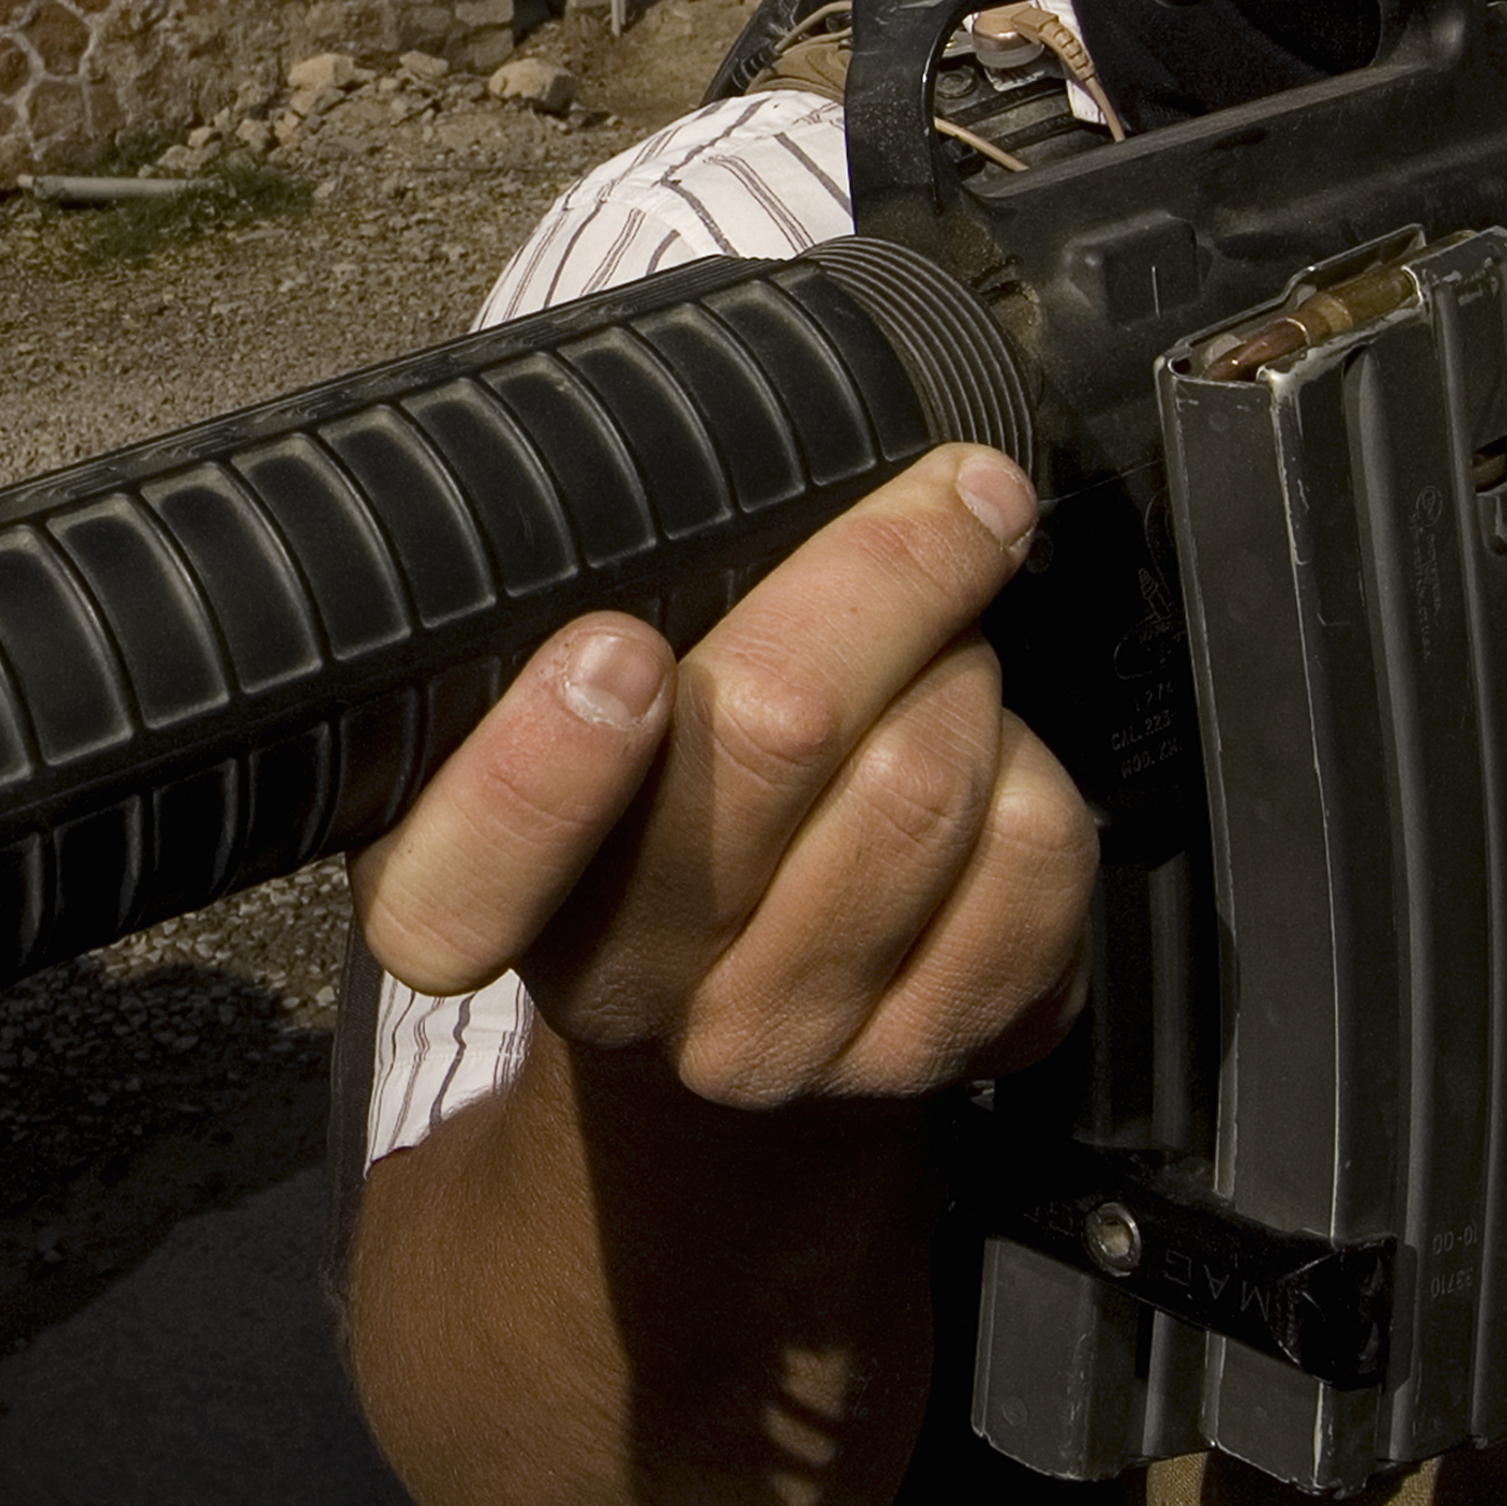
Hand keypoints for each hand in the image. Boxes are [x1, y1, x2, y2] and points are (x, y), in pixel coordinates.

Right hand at [353, 445, 1096, 1109]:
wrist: (721, 1015)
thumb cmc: (633, 808)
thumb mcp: (528, 714)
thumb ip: (556, 618)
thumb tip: (697, 455)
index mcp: (478, 898)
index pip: (471, 876)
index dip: (544, 769)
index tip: (615, 652)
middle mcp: (626, 991)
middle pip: (774, 738)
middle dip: (886, 572)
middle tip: (938, 504)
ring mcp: (787, 1034)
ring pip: (927, 777)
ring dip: (966, 666)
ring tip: (938, 656)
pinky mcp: (935, 1050)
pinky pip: (1034, 849)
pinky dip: (1035, 763)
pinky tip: (984, 764)